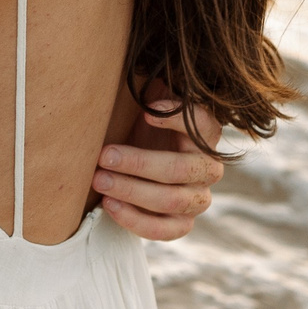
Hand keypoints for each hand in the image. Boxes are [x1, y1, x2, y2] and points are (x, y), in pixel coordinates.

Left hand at [94, 79, 223, 241]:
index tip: (146, 111)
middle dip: (139, 163)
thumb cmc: (139, 126)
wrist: (137, 164)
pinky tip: (108, 204)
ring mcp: (198, 198)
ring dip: (133, 191)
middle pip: (181, 170)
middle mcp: (208, 167)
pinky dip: (136, 220)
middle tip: (104, 156)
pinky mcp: (183, 223)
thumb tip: (143, 78)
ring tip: (100, 181)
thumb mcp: (144, 103)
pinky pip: (165, 230)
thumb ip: (148, 90)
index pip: (202, 123)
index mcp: (204, 133)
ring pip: (173, 201)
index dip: (176, 118)